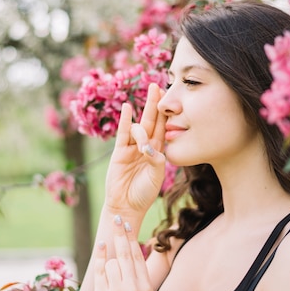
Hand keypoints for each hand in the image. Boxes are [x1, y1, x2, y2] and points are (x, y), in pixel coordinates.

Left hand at [93, 217, 152, 290]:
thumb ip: (138, 274)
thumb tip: (131, 249)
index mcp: (146, 285)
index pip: (139, 256)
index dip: (132, 238)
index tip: (128, 225)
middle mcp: (133, 287)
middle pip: (126, 253)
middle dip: (121, 233)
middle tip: (118, 218)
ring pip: (112, 263)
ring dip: (109, 263)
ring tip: (112, 279)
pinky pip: (100, 270)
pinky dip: (100, 257)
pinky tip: (101, 246)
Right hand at [104, 83, 166, 215]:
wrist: (126, 206)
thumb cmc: (144, 193)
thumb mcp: (156, 176)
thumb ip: (155, 160)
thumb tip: (150, 147)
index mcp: (158, 150)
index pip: (163, 127)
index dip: (167, 112)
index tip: (170, 96)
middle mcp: (145, 145)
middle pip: (151, 120)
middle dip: (154, 103)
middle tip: (156, 85)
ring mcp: (131, 147)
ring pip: (138, 127)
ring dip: (141, 126)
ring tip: (142, 140)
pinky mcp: (119, 152)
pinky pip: (123, 133)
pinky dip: (125, 120)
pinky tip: (128, 107)